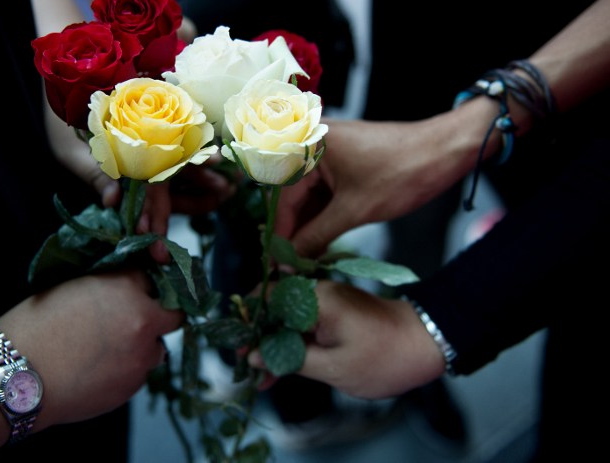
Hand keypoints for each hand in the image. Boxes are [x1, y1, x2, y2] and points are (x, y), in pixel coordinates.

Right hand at [0, 270, 183, 427]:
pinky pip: (140, 373)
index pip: (152, 277)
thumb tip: (119, 290)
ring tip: (111, 349)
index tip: (135, 290)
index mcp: (125, 288)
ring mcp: (140, 357)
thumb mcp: (72, 287)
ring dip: (144, 345)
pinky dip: (127, 370)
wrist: (17, 376)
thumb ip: (106, 287)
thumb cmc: (33, 327)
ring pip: (158, 348)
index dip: (142, 285)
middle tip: (136, 319)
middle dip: (159, 315)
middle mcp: (142, 321)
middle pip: (173, 314)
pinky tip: (99, 369)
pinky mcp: (132, 386)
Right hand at [249, 280, 444, 398]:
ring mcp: (326, 301)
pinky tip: (282, 367)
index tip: (238, 349)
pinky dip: (292, 342)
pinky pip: (304, 323)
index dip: (248, 323)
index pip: (266, 298)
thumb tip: (254, 356)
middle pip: (273, 308)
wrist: (427, 344)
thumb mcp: (333, 367)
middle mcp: (318, 292)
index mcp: (316, 298)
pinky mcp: (334, 312)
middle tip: (246, 366)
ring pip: (287, 319)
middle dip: (258, 337)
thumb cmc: (385, 357)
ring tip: (261, 375)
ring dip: (274, 343)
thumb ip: (291, 359)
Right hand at [276, 108, 494, 256]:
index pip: (284, 198)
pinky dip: (324, 215)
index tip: (280, 263)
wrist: (446, 150)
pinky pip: (324, 191)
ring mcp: (328, 151)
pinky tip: (322, 240)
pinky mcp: (343, 161)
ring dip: (310, 226)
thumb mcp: (354, 210)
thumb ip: (316, 235)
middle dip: (296, 231)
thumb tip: (291, 259)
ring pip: (309, 196)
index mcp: (308, 144)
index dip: (282, 234)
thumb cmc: (402, 172)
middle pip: (293, 196)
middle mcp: (312, 142)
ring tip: (307, 259)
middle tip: (293, 265)